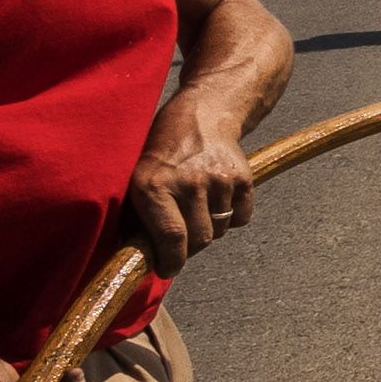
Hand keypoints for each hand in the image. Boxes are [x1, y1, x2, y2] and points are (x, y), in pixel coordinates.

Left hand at [124, 107, 256, 275]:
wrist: (205, 112)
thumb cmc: (163, 147)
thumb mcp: (138, 175)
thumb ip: (139, 213)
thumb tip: (139, 252)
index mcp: (153, 185)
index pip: (170, 238)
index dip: (170, 261)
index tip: (166, 269)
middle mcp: (187, 184)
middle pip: (198, 239)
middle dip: (189, 248)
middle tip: (181, 243)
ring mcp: (218, 180)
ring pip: (219, 229)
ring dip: (210, 229)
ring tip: (197, 212)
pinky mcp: (243, 178)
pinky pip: (240, 217)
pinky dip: (231, 217)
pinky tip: (217, 202)